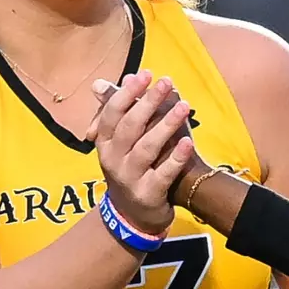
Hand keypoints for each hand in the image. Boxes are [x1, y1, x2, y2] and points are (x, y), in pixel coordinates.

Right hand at [89, 71, 195, 234]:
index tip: (146, 74)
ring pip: (146, 148)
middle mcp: (112, 159)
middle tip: (166, 83)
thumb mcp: (119, 142)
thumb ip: (116, 113)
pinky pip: (163, 174)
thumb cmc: (131, 167)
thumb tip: (100, 84)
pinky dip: (175, 158)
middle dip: (148, 103)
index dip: (127, 93)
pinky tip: (188, 143)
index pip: (112, 113)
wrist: (134, 214)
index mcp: (104, 142)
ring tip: (184, 107)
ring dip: (165, 125)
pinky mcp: (148, 194)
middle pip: (130, 127)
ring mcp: (129, 178)